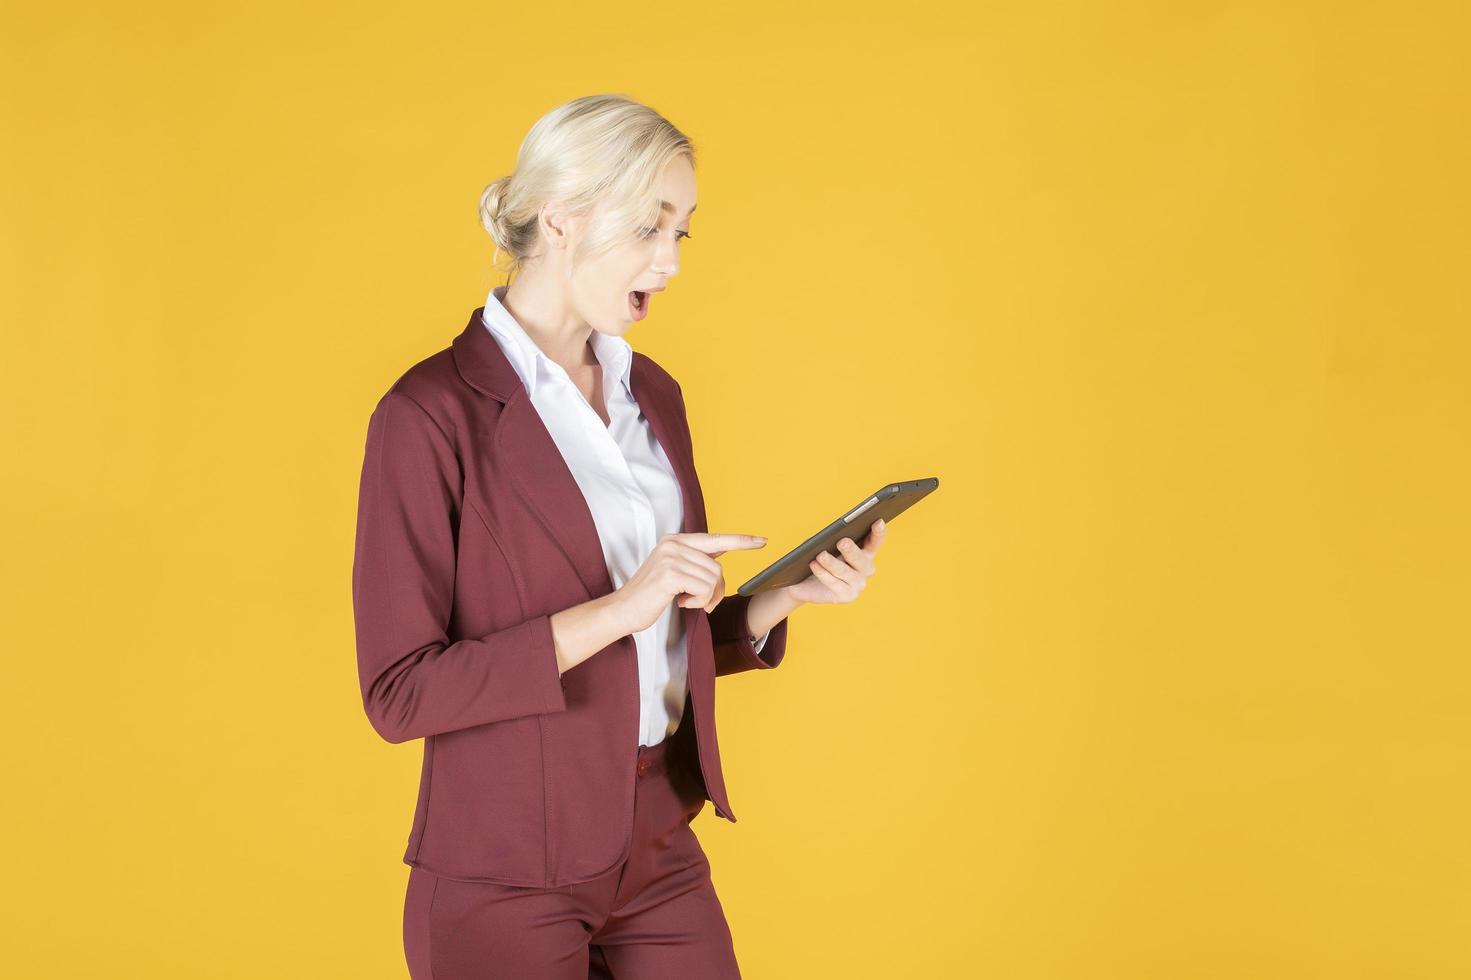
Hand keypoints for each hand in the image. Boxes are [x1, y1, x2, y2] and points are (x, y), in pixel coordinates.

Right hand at [612, 532, 768, 634]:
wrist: (623, 610)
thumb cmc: (650, 595)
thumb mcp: (674, 571)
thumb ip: (696, 559)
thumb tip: (723, 548)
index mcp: (675, 540)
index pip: (716, 538)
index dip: (741, 540)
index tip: (762, 541)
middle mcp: (673, 544)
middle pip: (718, 567)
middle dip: (716, 590)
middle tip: (700, 602)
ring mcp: (671, 557)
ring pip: (713, 579)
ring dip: (706, 598)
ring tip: (687, 602)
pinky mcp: (670, 574)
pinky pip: (704, 589)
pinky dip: (698, 602)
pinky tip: (681, 603)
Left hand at [783, 518, 886, 604]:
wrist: (803, 581)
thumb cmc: (816, 556)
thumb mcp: (821, 544)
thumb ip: (828, 539)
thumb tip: (828, 537)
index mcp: (864, 552)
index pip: (874, 542)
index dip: (878, 532)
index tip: (878, 521)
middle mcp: (865, 569)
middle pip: (862, 560)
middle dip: (852, 551)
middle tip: (842, 542)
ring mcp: (858, 584)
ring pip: (846, 573)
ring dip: (833, 563)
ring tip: (820, 555)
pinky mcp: (847, 596)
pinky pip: (835, 584)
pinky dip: (824, 574)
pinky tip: (814, 565)